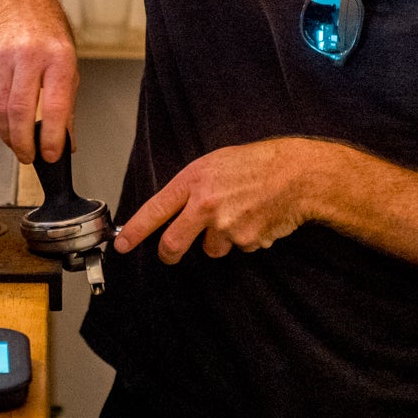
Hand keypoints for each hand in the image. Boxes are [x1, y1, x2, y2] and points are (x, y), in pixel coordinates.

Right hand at [0, 0, 77, 162]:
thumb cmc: (46, 28)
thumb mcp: (68, 60)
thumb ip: (66, 102)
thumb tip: (66, 140)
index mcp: (58, 56)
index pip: (55, 106)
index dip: (51, 137)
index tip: (51, 155)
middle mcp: (29, 55)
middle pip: (20, 111)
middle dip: (23, 143)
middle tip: (29, 157)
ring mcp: (2, 57)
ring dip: (7, 134)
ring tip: (16, 145)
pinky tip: (3, 125)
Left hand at [114, 138, 339, 262]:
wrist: (296, 174)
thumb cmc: (255, 164)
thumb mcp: (213, 165)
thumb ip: (191, 188)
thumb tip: (173, 212)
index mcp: (193, 181)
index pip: (155, 210)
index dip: (134, 231)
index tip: (121, 245)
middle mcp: (206, 206)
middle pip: (173, 244)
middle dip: (169, 254)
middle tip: (171, 253)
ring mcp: (227, 227)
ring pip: (210, 249)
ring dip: (219, 240)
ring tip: (238, 214)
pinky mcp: (247, 242)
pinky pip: (238, 249)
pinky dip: (244, 239)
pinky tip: (256, 218)